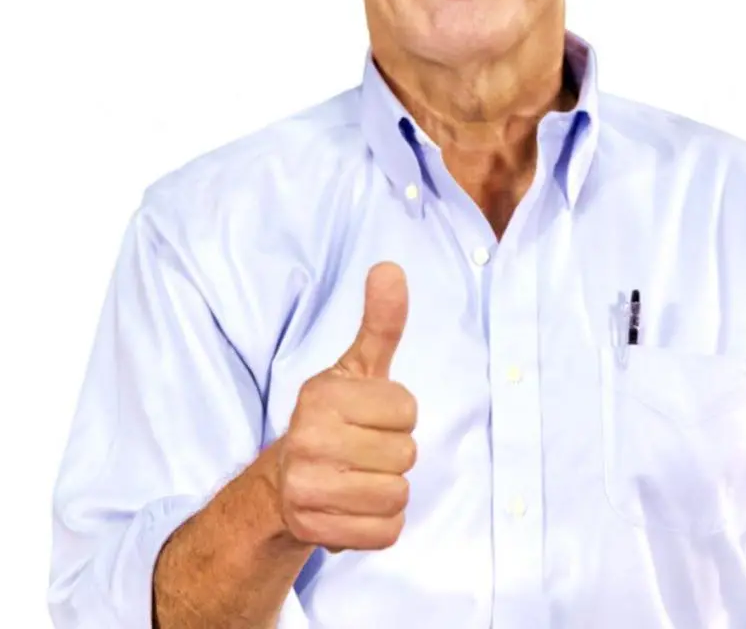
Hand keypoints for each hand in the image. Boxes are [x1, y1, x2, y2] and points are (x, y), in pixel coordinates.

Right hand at [275, 262, 416, 550]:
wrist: (282, 486)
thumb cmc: (333, 419)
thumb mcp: (356, 368)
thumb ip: (380, 321)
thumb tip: (390, 267)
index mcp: (321, 395)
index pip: (407, 410)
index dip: (398, 415)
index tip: (369, 417)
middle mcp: (308, 439)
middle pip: (406, 455)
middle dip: (393, 454)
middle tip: (361, 450)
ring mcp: (309, 488)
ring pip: (398, 495)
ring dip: (387, 490)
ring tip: (357, 478)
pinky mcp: (316, 531)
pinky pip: (387, 533)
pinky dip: (378, 525)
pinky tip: (352, 508)